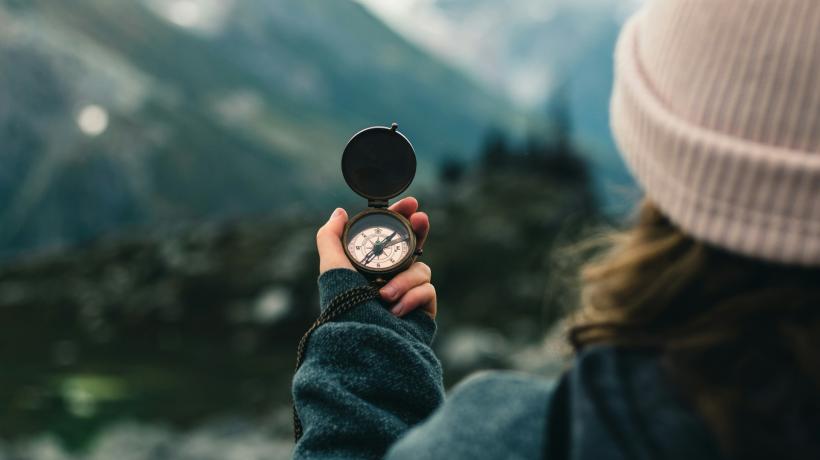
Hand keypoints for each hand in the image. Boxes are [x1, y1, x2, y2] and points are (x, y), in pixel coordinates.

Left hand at [316, 198, 431, 312]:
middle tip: (421, 218)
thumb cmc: (345, 306)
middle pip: (414, 247)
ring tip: (385, 296)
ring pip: (420, 269)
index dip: (402, 218)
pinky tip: (396, 310)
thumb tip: (339, 212)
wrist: (362, 342)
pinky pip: (427, 290)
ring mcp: (408, 294)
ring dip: (404, 279)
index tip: (410, 203)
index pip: (391, 236)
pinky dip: (412, 297)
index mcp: (372, 267)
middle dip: (419, 230)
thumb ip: (330, 236)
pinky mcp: (423, 310)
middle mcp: (391, 278)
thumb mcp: (331, 267)